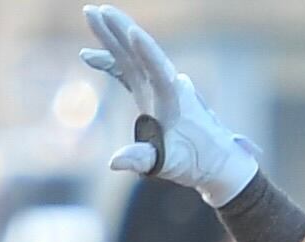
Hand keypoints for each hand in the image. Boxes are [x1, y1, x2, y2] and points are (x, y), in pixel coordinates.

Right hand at [82, 6, 262, 205]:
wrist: (217, 161)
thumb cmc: (197, 163)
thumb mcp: (169, 164)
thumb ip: (143, 160)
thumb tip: (114, 162)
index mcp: (176, 101)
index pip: (160, 71)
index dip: (147, 52)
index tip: (133, 32)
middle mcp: (168, 87)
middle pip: (142, 53)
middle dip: (120, 30)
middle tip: (97, 10)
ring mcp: (159, 87)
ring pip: (134, 56)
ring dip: (113, 37)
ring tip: (92, 15)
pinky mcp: (152, 92)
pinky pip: (130, 71)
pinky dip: (111, 63)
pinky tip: (87, 55)